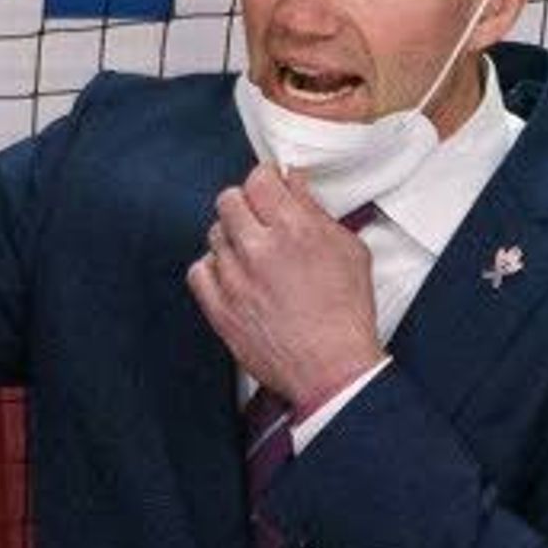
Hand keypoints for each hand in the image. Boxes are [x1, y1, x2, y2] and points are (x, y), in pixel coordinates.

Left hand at [182, 164, 384, 410]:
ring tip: (253, 254)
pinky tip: (232, 275)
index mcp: (294, 229)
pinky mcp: (219, 309)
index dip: (265, 180)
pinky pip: (199, 271)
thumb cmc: (346, 314)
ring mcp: (234, 280)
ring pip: (214, 234)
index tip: (270, 188)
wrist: (331, 368)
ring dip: (232, 237)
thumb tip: (292, 183)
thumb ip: (316, 211)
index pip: (259, 179)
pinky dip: (212, 268)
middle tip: (261, 219)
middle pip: (229, 200)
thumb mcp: (348, 250)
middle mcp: (259, 250)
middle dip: (246, 204)